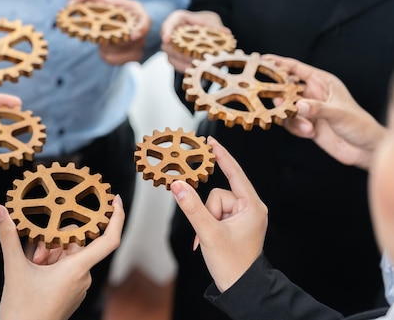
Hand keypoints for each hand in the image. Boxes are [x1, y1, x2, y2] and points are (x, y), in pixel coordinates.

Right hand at [0, 195, 124, 319]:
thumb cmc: (22, 310)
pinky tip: (35, 269)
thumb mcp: (14, 268)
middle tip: (36, 251)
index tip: (114, 199)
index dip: (116, 217)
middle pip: (78, 243)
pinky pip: (66, 268)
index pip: (109, 239)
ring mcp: (78, 285)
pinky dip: (51, 263)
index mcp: (77, 268)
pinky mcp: (71, 292)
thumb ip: (8, 235)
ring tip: (32, 264)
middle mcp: (83, 276)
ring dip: (50, 252)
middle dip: (55, 240)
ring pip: (68, 255)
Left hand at [68, 0, 150, 64]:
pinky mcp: (129, 54)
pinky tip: (102, 50)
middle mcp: (138, 28)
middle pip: (134, 42)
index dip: (141, 29)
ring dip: (112, 51)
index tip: (132, 35)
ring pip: (128, 55)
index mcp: (134, 12)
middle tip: (103, 40)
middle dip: (116, 43)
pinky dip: (110, 57)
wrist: (102, 17)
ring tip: (102, 43)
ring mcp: (135, 43)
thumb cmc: (100, 4)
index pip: (145, 21)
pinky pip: (121, 61)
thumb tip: (71, 6)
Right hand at [160, 10, 229, 72]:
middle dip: (178, 52)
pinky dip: (184, 67)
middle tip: (190, 57)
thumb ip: (216, 26)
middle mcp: (171, 33)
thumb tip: (226, 33)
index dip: (166, 32)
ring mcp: (171, 46)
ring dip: (182, 62)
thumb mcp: (211, 20)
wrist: (205, 30)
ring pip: (170, 56)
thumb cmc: (204, 22)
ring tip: (195, 65)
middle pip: (167, 44)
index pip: (168, 24)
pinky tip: (194, 70)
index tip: (166, 39)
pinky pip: (176, 64)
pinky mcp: (175, 57)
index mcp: (177, 19)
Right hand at [171, 137, 266, 292]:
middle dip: (208, 211)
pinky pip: (214, 213)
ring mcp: (242, 216)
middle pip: (218, 193)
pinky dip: (207, 225)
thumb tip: (177, 184)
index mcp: (252, 207)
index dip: (222, 156)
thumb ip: (191, 207)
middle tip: (209, 232)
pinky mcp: (235, 223)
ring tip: (210, 239)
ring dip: (207, 220)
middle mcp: (250, 208)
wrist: (240, 288)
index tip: (211, 141)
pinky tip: (208, 241)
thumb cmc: (232, 263)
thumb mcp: (208, 232)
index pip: (235, 173)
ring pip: (213, 204)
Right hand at [265, 55, 386, 169]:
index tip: (263, 60)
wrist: (364, 150)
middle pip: (286, 87)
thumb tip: (297, 106)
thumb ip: (316, 108)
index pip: (296, 68)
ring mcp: (308, 109)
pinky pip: (290, 123)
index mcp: (323, 82)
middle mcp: (313, 94)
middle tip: (276, 100)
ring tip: (305, 124)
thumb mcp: (339, 113)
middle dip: (278, 93)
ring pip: (285, 107)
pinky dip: (296, 128)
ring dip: (290, 116)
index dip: (279, 63)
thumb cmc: (360, 125)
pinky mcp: (305, 124)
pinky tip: (309, 132)